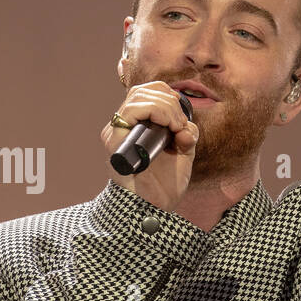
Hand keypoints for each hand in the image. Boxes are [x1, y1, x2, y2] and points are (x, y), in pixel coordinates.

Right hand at [102, 81, 199, 213]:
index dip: (168, 97)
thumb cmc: (164, 186)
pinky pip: (131, 111)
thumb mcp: (182, 154)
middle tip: (180, 125)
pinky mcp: (114, 141)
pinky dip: (157, 112)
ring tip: (176, 128)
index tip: (182, 119)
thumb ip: (185, 135)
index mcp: (135, 127)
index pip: (146, 93)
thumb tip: (185, 126)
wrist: (154, 210)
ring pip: (138, 97)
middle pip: (142, 90)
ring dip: (166, 108)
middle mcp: (122, 127)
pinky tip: (169, 129)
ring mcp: (116, 133)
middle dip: (170, 102)